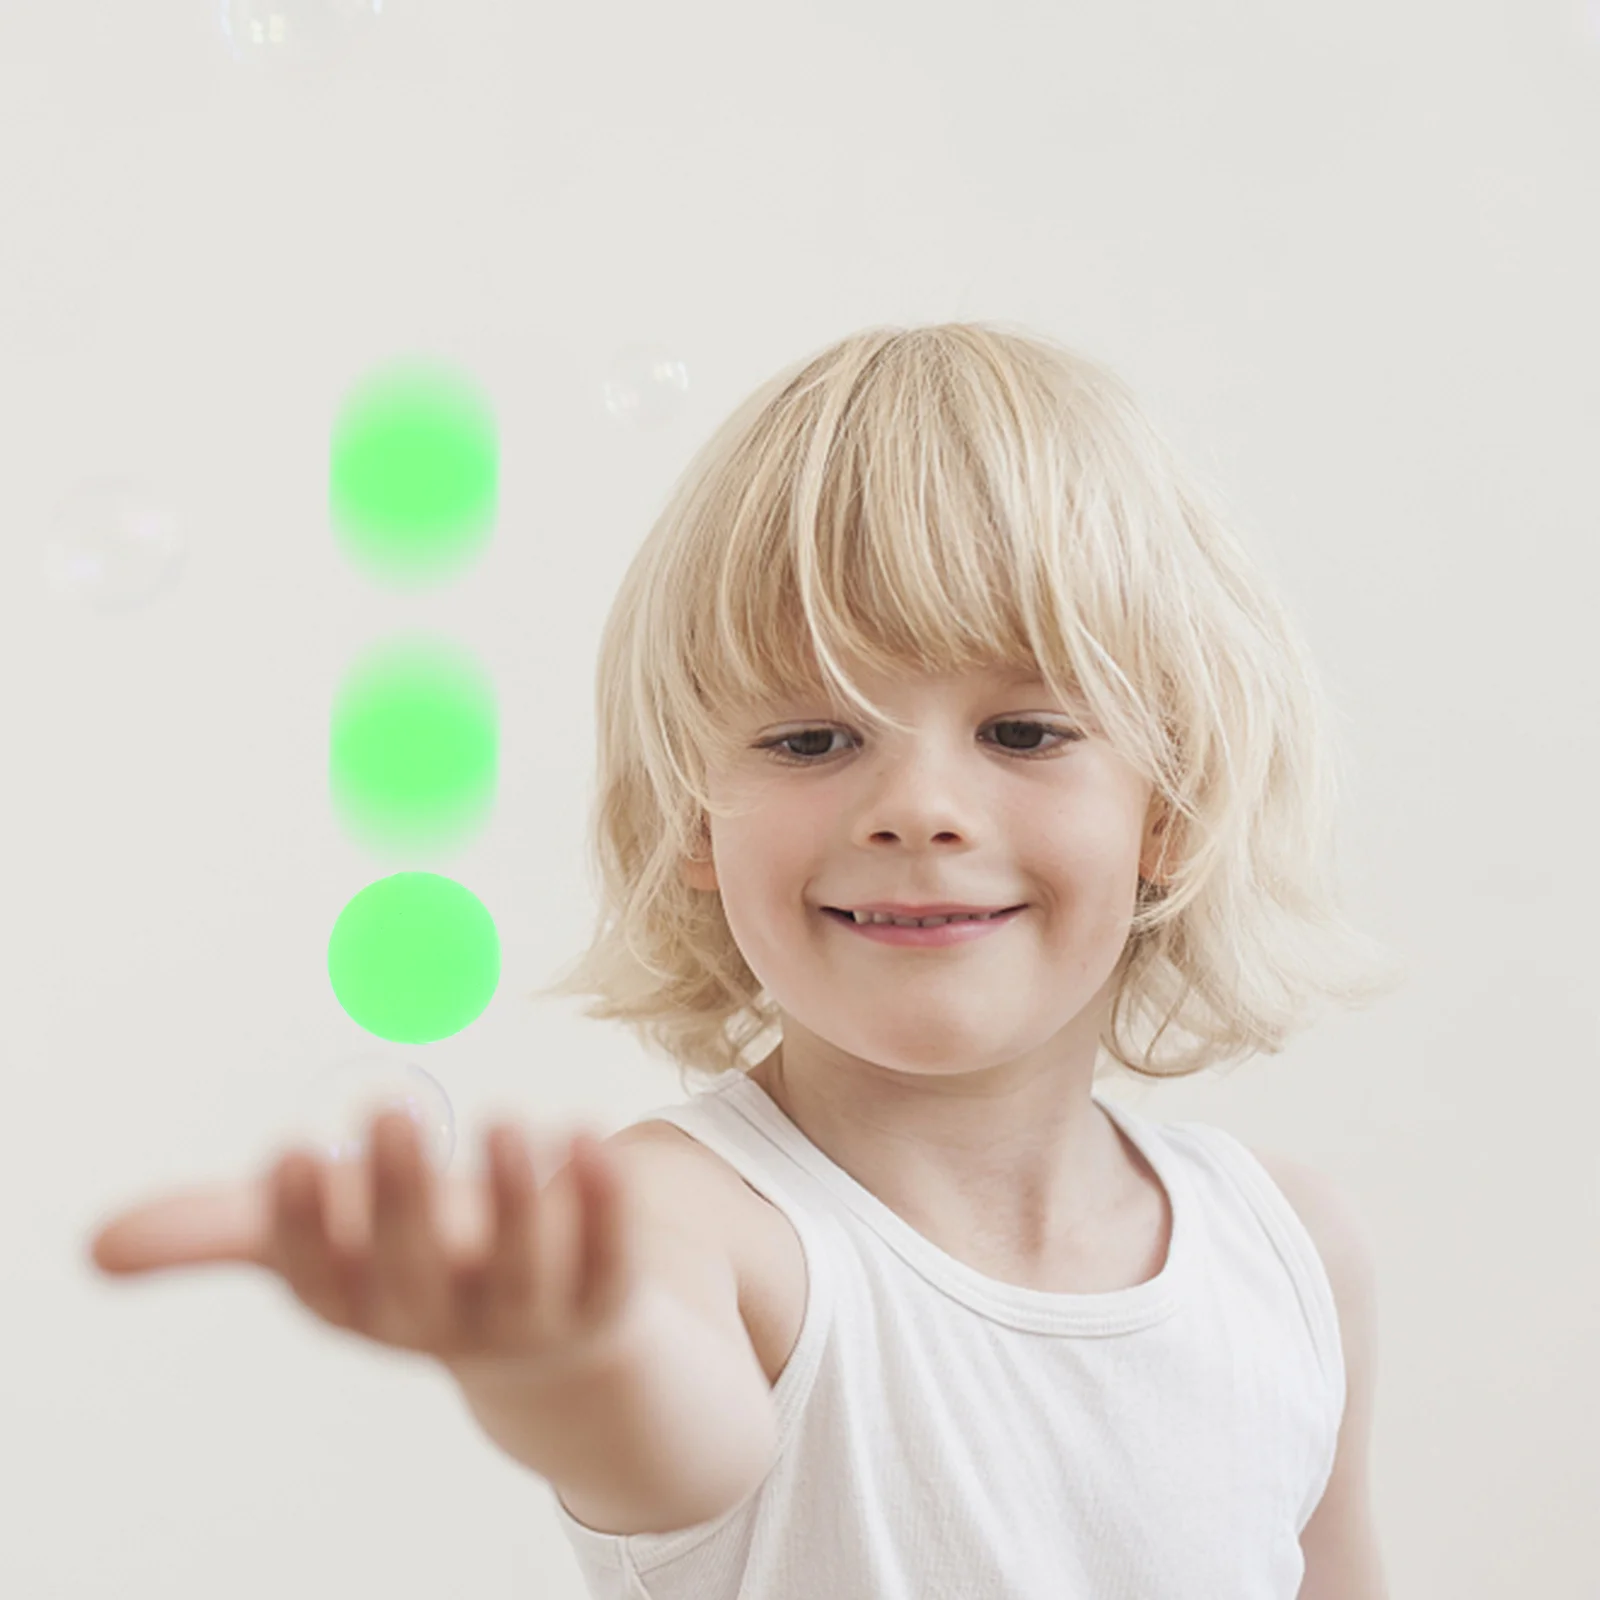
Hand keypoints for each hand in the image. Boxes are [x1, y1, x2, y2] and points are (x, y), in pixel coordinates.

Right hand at [87, 1110, 644, 1374]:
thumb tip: (95, 1248)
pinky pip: (610, 1265)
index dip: (306, 1225)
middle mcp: (446, 1324)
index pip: (325, 1284)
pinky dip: (602, 1208)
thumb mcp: (337, 1242)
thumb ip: (233, 1229)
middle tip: (388, 1110)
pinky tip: (594, 1138)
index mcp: (369, 1307)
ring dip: (517, 1199)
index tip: (291, 1148)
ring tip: (510, 1117)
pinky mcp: (607, 1304)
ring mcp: (533, 1322)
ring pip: (523, 1272)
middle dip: (400, 1198)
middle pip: (417, 1276)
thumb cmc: (422, 1261)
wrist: (555, 1343)